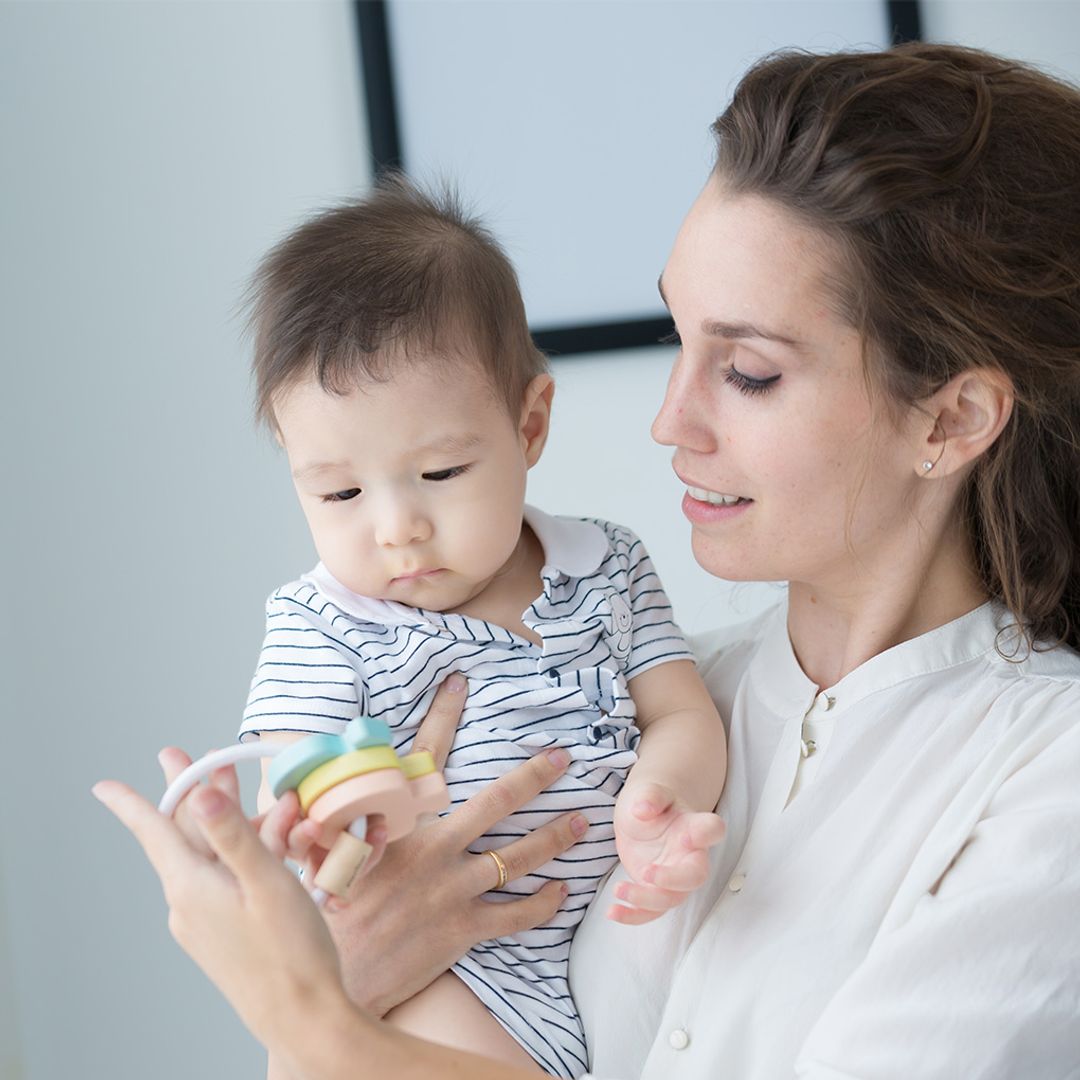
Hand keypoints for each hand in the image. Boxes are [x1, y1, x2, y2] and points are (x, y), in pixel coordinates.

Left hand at [92, 776, 350, 1055]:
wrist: (301, 1015)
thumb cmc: (289, 949)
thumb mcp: (266, 881)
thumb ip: (234, 835)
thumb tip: (202, 795)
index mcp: (191, 886)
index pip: (154, 831)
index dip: (131, 803)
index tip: (104, 786)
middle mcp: (187, 904)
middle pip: (187, 836)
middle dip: (198, 796)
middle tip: (201, 761)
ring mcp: (203, 922)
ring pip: (213, 857)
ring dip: (237, 825)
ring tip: (276, 807)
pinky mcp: (222, 934)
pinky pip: (226, 881)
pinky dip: (246, 856)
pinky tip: (278, 848)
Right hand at [319, 674, 585, 1016]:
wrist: (333, 981)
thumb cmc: (323, 915)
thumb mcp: (317, 852)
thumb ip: (324, 812)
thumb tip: (304, 778)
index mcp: (398, 824)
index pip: (424, 757)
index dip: (443, 715)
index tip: (460, 682)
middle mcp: (433, 851)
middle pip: (495, 802)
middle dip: (533, 776)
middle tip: (564, 758)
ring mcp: (453, 890)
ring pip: (518, 857)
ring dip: (554, 837)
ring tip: (582, 822)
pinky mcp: (464, 930)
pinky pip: (516, 916)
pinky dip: (544, 904)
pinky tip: (563, 890)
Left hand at [609, 779, 725, 925]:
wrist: (642, 815)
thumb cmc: (651, 802)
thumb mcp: (648, 792)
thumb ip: (650, 796)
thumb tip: (643, 808)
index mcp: (693, 826)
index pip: (712, 830)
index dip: (706, 835)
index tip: (686, 836)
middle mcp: (689, 856)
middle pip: (695, 876)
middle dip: (673, 880)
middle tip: (647, 873)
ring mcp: (674, 877)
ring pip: (671, 899)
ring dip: (646, 899)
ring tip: (618, 889)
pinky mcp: (656, 891)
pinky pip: (650, 911)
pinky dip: (632, 915)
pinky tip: (612, 912)